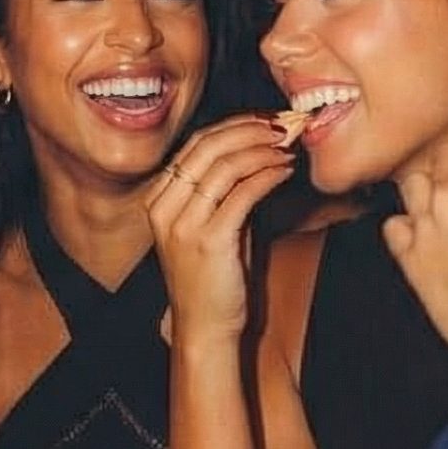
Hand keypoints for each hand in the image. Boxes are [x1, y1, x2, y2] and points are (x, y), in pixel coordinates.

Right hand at [146, 115, 295, 351]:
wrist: (206, 329)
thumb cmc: (215, 278)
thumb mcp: (214, 225)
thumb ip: (227, 190)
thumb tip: (261, 149)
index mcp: (159, 200)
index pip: (195, 145)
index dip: (233, 125)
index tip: (265, 119)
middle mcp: (164, 208)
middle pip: (207, 147)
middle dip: (250, 129)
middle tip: (282, 125)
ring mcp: (183, 224)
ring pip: (225, 165)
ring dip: (263, 149)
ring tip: (288, 145)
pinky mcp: (208, 240)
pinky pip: (242, 193)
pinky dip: (268, 175)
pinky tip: (285, 170)